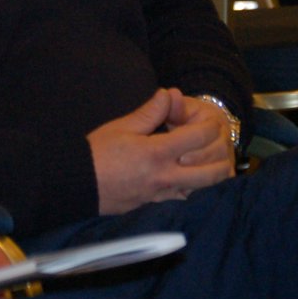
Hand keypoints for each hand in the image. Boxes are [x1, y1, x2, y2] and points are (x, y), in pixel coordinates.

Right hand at [86, 88, 236, 214]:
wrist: (76, 184)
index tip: (210, 122)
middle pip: (209, 173)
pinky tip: (189, 179)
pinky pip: (182, 198)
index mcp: (158, 152)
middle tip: (219, 146)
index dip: (209, 127)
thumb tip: (168, 94)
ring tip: (211, 163)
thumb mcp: (122, 126)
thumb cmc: (97, 152)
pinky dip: (192, 189)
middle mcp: (165, 176)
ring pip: (200, 190)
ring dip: (211, 177)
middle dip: (221, 158)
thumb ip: (149, 112)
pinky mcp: (153, 204)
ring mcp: (161, 194)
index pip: (198, 138)